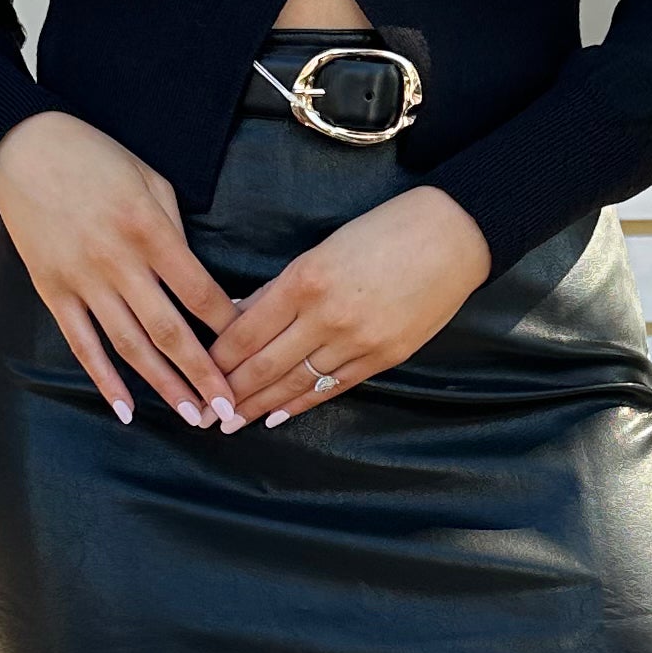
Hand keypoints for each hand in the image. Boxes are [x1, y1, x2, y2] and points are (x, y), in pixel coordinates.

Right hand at [0, 111, 240, 428]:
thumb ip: (174, 232)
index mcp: (149, 229)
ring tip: (191, 416)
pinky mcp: (52, 290)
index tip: (249, 355)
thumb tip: (197, 283)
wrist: (22, 146)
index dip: (228, 328)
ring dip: (163, 385)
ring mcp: (82, 279)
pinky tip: (124, 409)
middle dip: (203, 375)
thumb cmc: (94, 157)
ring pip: (129, 345)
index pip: (198, 291)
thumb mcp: (150, 181)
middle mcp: (117, 261)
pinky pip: (81, 343)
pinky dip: (103, 379)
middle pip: (169, 330)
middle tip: (229, 411)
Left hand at [210, 184, 489, 423]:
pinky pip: (333, 387)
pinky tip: (278, 417)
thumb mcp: (324, 246)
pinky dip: (302, 404)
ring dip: (260, 406)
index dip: (218, 358)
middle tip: (203, 414)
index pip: (248, 331)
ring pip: (296, 382)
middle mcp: (329, 316)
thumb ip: (282, 286)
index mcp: (306, 279)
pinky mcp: (385, 357)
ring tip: (232, 423)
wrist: (455, 237)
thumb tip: (241, 314)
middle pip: (266, 364)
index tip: (196, 373)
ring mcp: (359, 341)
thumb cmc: (387, 229)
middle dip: (231, 392)